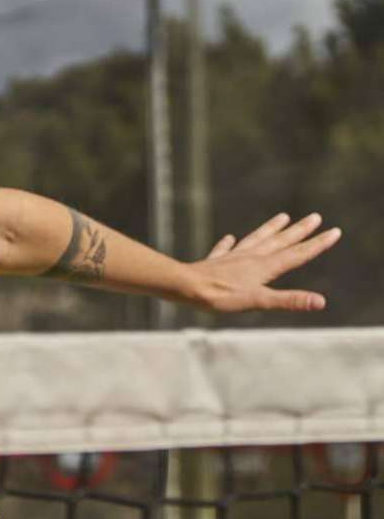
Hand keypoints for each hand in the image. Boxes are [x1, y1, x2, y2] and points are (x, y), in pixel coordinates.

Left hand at [186, 212, 340, 312]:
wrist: (185, 287)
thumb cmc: (221, 296)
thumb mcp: (258, 301)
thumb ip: (288, 300)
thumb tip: (320, 301)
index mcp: (265, 267)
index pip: (297, 255)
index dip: (317, 244)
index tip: (334, 231)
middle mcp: (251, 258)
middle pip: (280, 242)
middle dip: (299, 231)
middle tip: (315, 217)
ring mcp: (232, 258)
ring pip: (256, 239)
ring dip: (270, 229)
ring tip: (283, 217)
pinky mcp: (214, 262)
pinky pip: (224, 250)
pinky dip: (228, 243)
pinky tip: (229, 238)